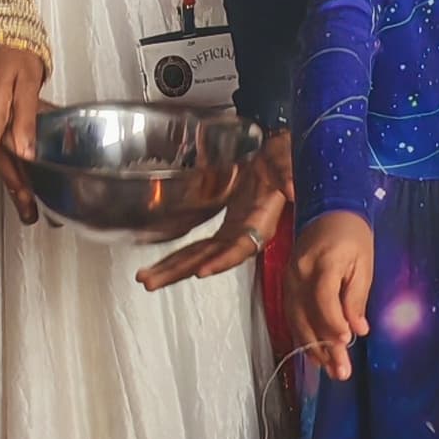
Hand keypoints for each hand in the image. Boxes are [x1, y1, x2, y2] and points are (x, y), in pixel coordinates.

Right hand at [0, 42, 43, 222]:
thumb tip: (24, 152)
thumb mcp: (28, 79)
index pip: (1, 149)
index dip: (15, 178)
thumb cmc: (15, 48)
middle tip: (29, 212)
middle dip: (14, 184)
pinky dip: (5, 152)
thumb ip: (27, 116)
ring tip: (27, 198)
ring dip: (11, 170)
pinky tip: (20, 168)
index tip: (27, 202)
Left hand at [139, 126, 292, 293]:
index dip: (223, 260)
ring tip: (145, 279)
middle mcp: (243, 234)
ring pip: (199, 257)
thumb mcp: (285, 162)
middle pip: (210, 259)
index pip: (240, 247)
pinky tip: (158, 266)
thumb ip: (286, 174)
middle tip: (150, 282)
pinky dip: (178, 256)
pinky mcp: (223, 229)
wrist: (276, 157)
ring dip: (171, 269)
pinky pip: (197, 247)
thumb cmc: (281, 159)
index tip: (202, 271)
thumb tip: (292, 189)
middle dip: (179, 272)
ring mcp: (231, 234)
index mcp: (260, 223)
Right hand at [291, 210, 373, 374]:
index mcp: (322, 262)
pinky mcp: (286, 285)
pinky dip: (303, 336)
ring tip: (330, 370)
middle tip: (340, 372)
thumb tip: (358, 330)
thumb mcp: (363, 264)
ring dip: (313, 348)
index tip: (346, 340)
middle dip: (324, 347)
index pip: (323, 298)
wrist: (327, 212)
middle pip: (308, 316)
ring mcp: (289, 280)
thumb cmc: (352, 236)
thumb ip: (357, 297)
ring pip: (297, 320)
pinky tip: (315, 353)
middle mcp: (299, 273)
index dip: (333, 322)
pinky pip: (292, 315)